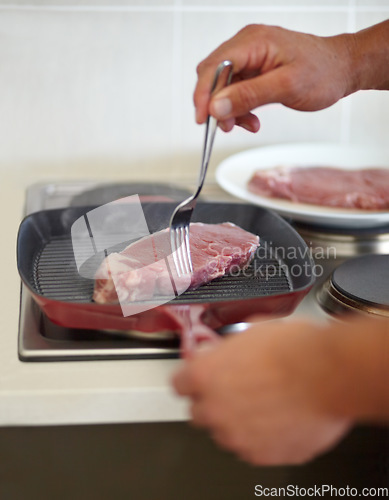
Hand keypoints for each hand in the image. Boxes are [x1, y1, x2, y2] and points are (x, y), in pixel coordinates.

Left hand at [172, 318, 352, 465]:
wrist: (329, 374)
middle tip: (237, 390)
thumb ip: (226, 349)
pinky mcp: (261, 455)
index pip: (179, 384)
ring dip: (237, 421)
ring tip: (264, 403)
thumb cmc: (295, 348)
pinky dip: (261, 437)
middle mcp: (214, 409)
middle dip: (213, 402)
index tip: (200, 378)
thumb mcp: (251, 330)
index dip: (192, 379)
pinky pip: (252, 447)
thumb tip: (223, 351)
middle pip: (199, 412)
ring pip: (225, 432)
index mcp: (204, 375)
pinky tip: (279, 418)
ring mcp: (236, 436)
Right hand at [194, 24, 353, 131]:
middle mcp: (247, 46)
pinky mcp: (254, 71)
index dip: (203, 94)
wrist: (343, 69)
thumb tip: (216, 106)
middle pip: (214, 76)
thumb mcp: (286, 86)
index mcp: (253, 42)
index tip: (203, 118)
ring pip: (223, 88)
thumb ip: (249, 96)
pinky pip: (236, 92)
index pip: (214, 66)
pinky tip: (251, 120)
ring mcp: (250, 58)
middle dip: (216, 105)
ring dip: (229, 110)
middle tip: (227, 125)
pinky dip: (240, 109)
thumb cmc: (323, 71)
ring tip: (246, 124)